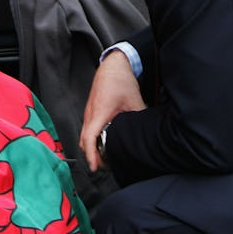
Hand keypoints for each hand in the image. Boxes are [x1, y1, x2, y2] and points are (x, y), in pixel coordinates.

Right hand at [80, 49, 146, 171]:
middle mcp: (90, 113)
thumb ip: (139, 119)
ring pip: (84, 135)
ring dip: (91, 147)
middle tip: (104, 166)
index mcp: (99, 113)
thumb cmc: (120, 80)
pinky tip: (104, 140)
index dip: (91, 156)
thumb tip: (148, 133)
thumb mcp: (134, 102)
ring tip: (105, 155)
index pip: (89, 139)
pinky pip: (87, 128)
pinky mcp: (90, 109)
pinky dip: (91, 138)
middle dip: (92, 156)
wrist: (113, 65)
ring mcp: (88, 111)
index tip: (95, 168)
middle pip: (83, 141)